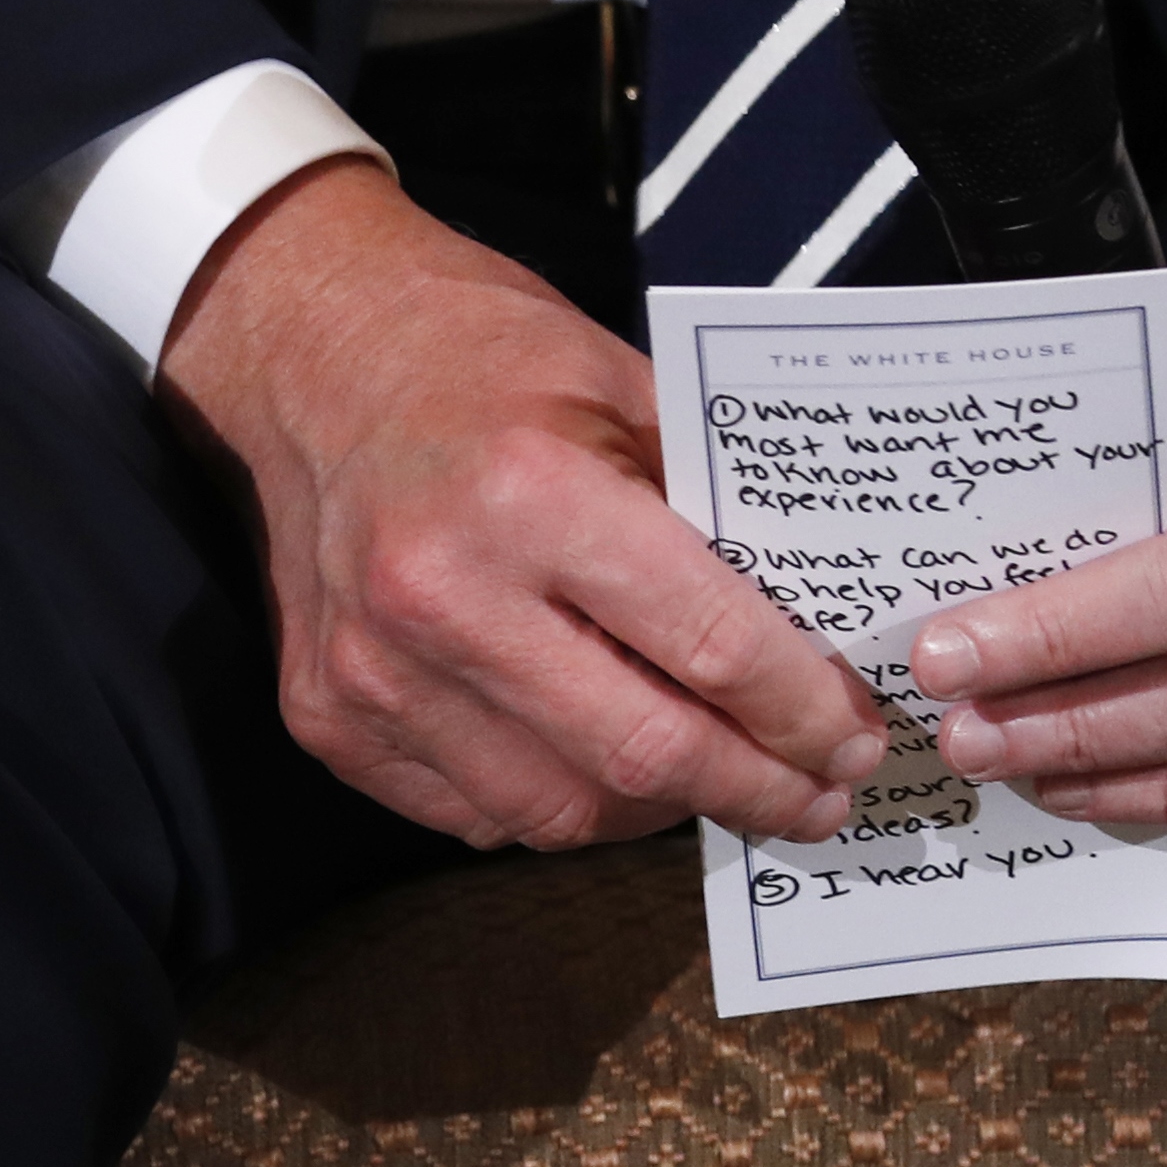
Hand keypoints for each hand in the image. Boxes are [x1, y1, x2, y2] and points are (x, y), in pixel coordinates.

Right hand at [158, 157, 885, 847]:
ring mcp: (372, 670)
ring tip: (726, 784)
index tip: (852, 737)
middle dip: (757, 790)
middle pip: (642, 753)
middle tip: (821, 798)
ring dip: (663, 811)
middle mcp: (439, 594)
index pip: (707, 642)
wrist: (313, 351)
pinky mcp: (329, 717)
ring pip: (559, 811)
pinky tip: (610, 769)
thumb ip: (715, 509)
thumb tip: (817, 631)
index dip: (800, 710)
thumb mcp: (628, 388)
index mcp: (529, 495)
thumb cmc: (487, 357)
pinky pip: (477, 814)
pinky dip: (561, 805)